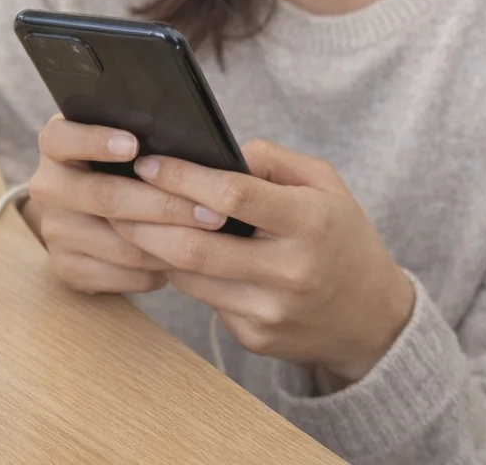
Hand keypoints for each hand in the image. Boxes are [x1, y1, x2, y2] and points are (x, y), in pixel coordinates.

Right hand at [25, 114, 224, 295]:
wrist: (80, 213)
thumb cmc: (114, 166)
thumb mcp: (115, 140)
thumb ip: (137, 136)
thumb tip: (188, 149)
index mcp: (55, 145)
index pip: (62, 138)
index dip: (95, 141)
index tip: (134, 145)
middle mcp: (47, 186)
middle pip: (104, 196)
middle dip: (164, 205)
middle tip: (211, 212)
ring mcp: (54, 230)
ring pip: (120, 244)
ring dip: (169, 245)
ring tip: (207, 241)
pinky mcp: (66, 267)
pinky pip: (120, 274)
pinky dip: (155, 271)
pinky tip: (178, 262)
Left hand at [111, 139, 415, 384]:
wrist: (372, 318)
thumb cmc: (340, 234)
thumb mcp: (323, 183)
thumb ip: (271, 159)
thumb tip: (213, 149)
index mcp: (309, 223)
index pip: (232, 196)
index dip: (182, 177)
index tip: (146, 162)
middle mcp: (289, 272)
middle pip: (195, 246)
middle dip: (144, 218)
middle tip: (112, 193)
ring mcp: (270, 311)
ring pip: (188, 277)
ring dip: (150, 247)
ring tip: (122, 217)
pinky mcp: (254, 337)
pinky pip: (202, 299)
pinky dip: (178, 273)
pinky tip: (160, 250)